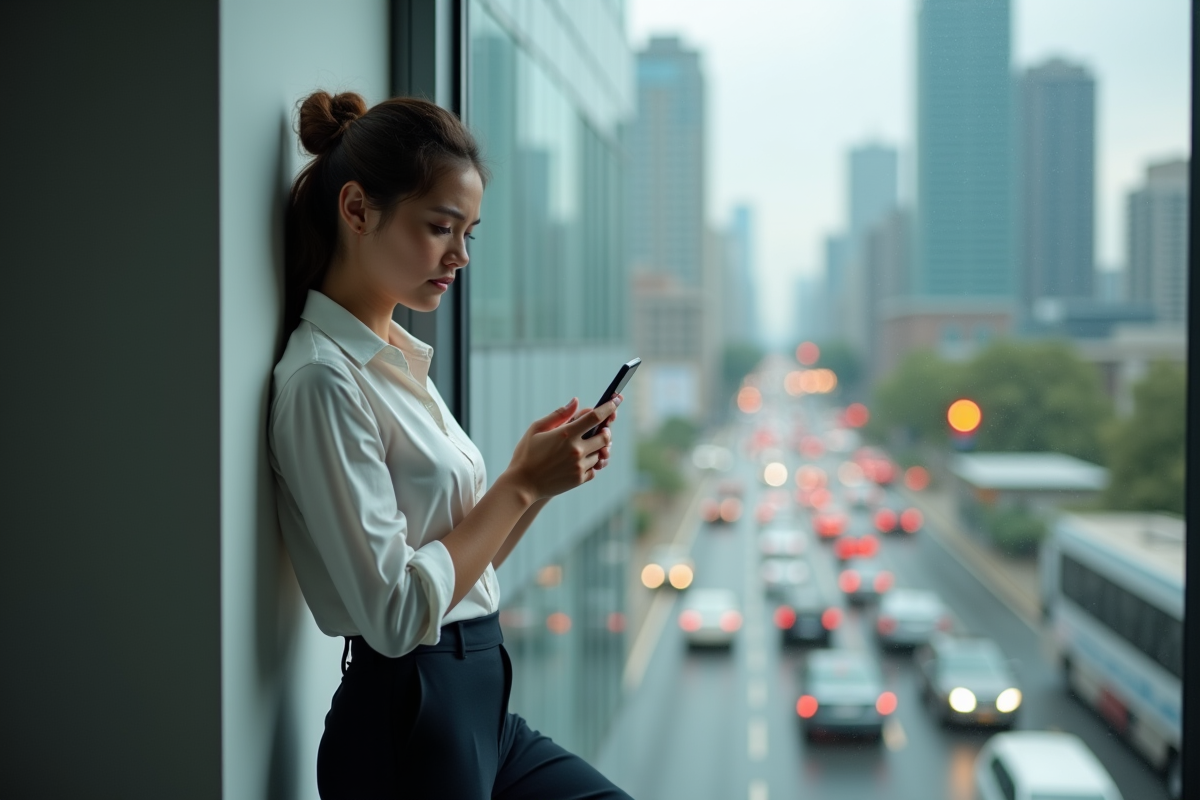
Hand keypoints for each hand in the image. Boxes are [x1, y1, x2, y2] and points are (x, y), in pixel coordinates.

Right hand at [505, 395, 620, 499]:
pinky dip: (591, 463)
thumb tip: (576, 402)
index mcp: (566, 434)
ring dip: (597, 448)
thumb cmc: (527, 454)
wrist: (522, 484)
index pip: (595, 417)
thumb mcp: (537, 429)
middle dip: (606, 430)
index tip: (617, 399)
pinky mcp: (579, 480)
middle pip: (605, 436)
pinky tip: (579, 461)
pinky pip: (594, 469)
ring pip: (600, 453)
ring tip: (585, 447)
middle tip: (600, 429)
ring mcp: (579, 466)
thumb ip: (559, 415)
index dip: (609, 407)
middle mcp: (576, 450)